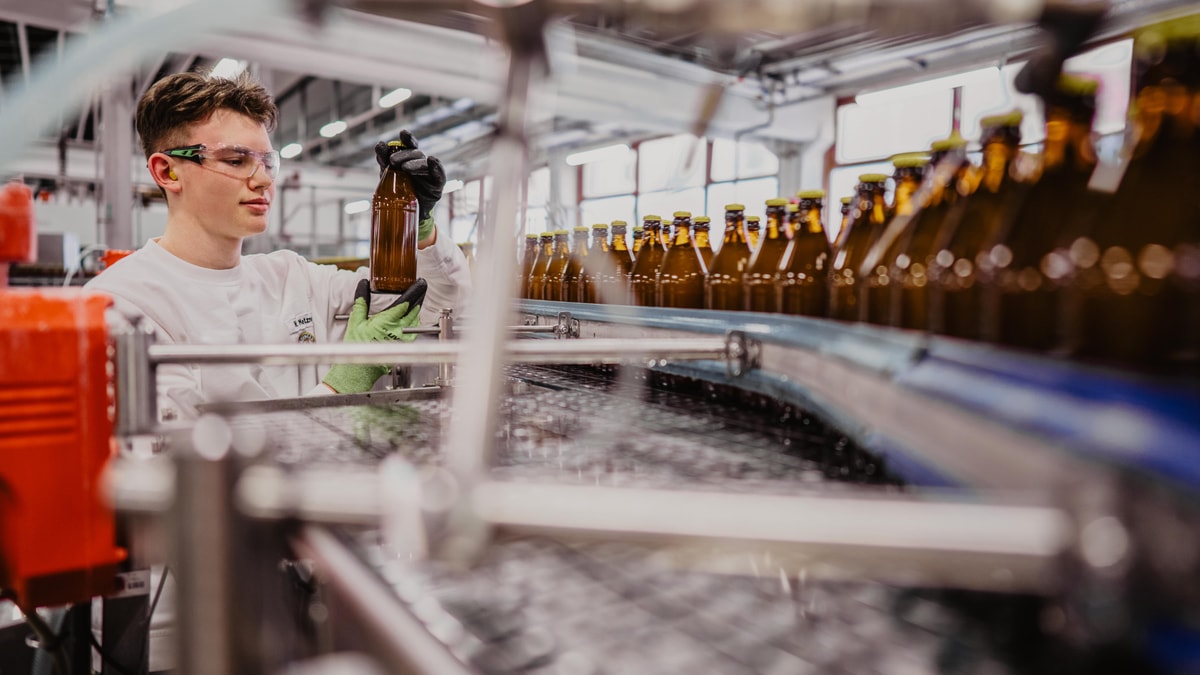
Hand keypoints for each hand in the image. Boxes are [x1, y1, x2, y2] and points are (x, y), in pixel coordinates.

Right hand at [322, 279, 423, 393]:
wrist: (358, 369)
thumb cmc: (356, 348)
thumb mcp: (355, 322)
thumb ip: (361, 302)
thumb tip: (363, 286)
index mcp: (386, 322)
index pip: (404, 304)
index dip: (413, 293)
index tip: (418, 285)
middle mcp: (397, 331)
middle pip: (413, 312)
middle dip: (417, 301)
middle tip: (419, 292)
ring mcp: (402, 339)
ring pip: (415, 322)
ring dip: (416, 312)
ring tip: (415, 304)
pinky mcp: (403, 346)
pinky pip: (413, 332)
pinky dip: (414, 324)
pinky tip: (411, 321)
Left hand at [375, 130, 445, 227]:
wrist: (405, 213)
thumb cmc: (398, 191)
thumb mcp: (388, 175)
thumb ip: (384, 160)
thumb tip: (379, 144)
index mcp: (410, 159)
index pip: (410, 145)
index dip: (408, 139)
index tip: (403, 133)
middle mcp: (422, 163)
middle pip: (416, 154)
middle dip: (405, 155)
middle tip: (393, 161)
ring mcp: (430, 174)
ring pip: (425, 163)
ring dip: (415, 163)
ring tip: (405, 168)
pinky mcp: (437, 186)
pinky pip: (439, 175)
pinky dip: (436, 167)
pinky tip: (432, 160)